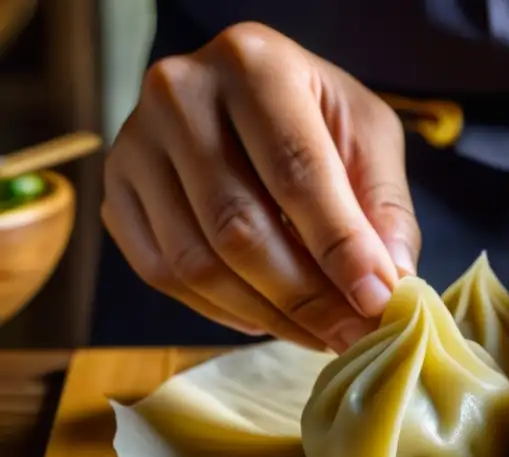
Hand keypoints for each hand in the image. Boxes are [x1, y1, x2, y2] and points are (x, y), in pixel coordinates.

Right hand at [102, 22, 419, 351]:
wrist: (246, 97)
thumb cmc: (317, 116)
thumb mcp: (368, 137)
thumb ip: (384, 207)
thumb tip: (389, 284)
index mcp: (253, 64)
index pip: (296, 172)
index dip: (339, 247)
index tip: (376, 302)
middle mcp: (179, 95)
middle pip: (239, 227)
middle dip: (306, 298)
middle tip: (353, 336)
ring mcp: (135, 145)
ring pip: (197, 262)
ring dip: (268, 316)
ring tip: (322, 335)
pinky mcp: (115, 193)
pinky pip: (163, 274)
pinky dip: (222, 311)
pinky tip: (268, 318)